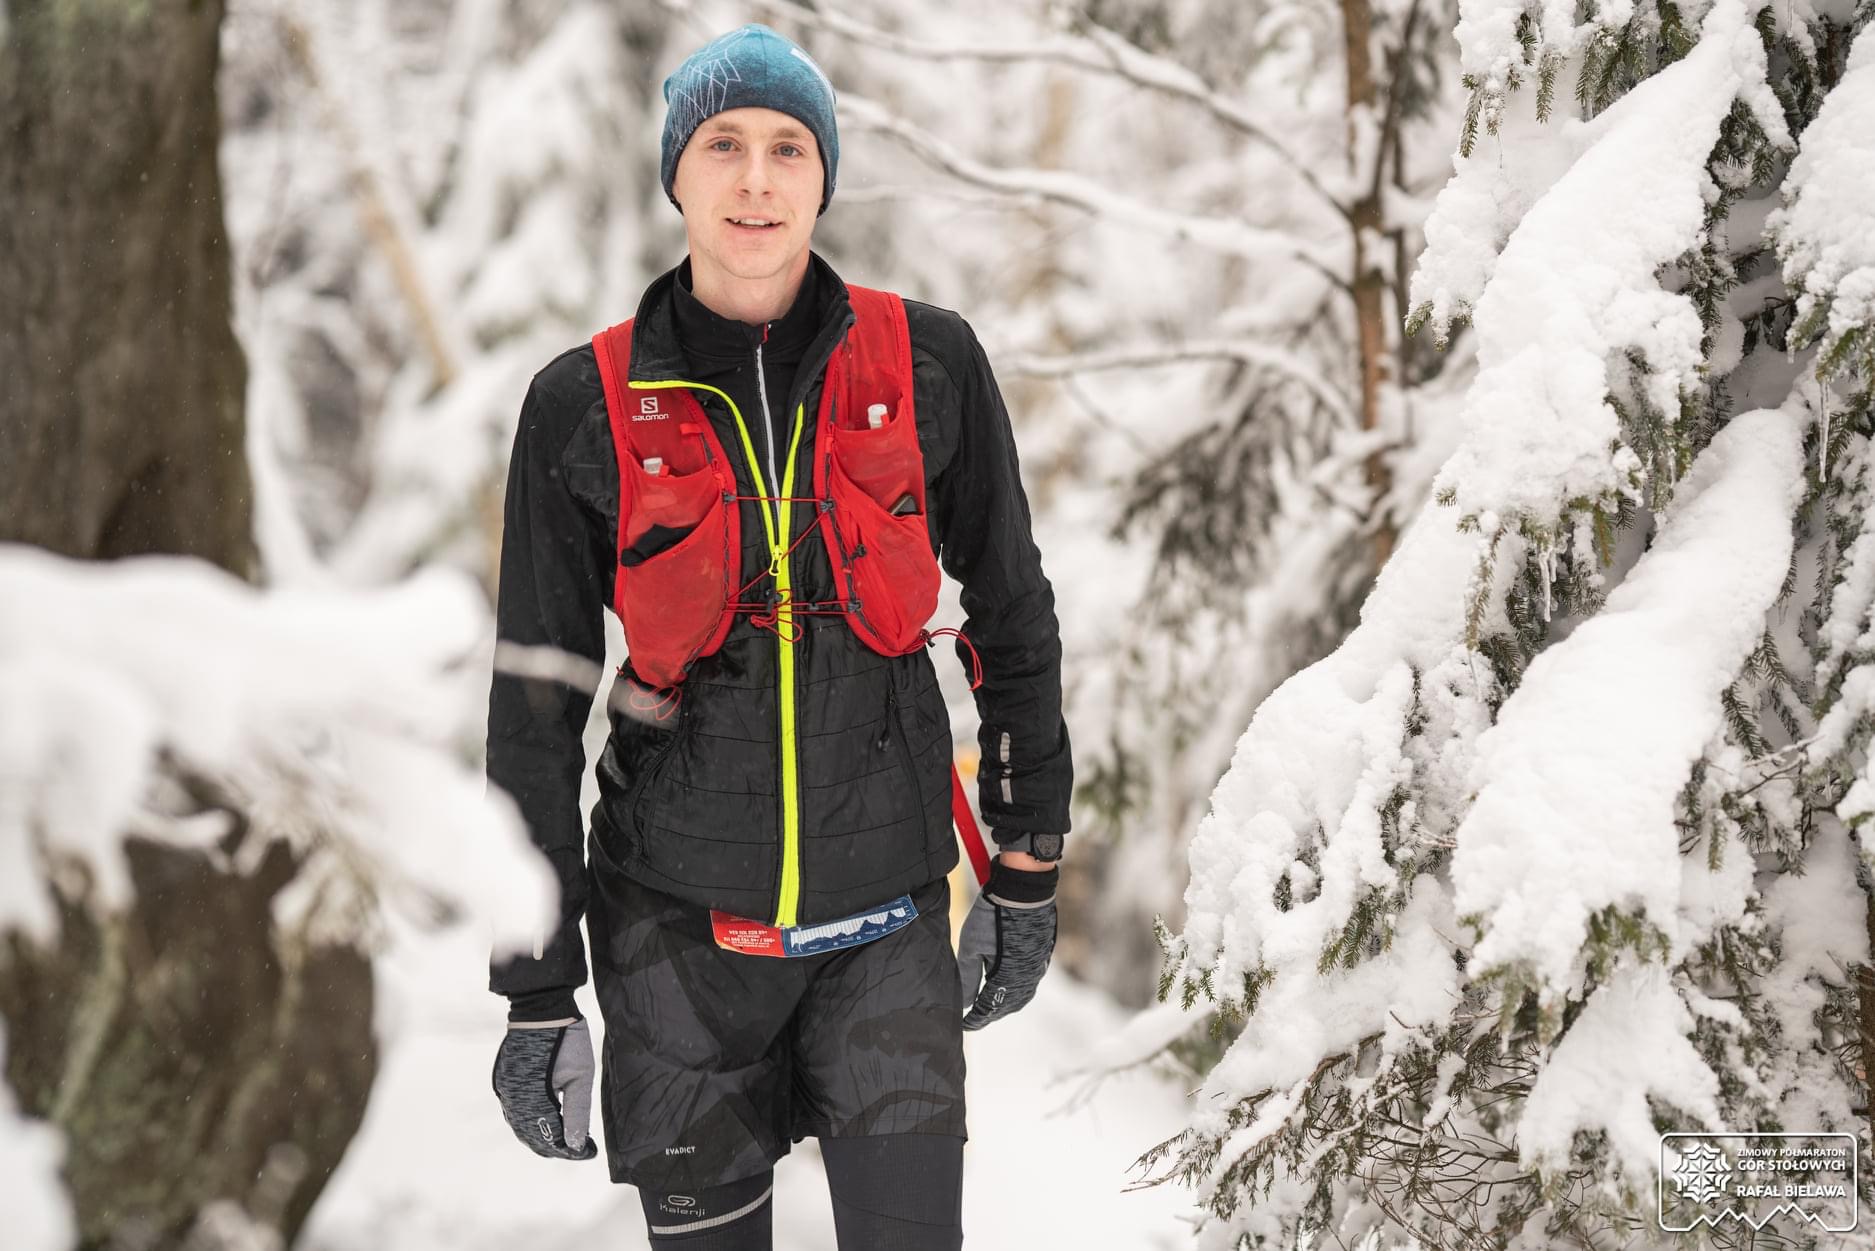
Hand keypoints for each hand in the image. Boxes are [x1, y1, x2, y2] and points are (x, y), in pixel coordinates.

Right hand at [492, 1017, 598, 1159]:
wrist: (543, 1008)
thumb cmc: (567, 1039)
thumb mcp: (581, 1075)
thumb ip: (577, 1112)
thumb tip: (575, 1145)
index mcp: (531, 1098)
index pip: (549, 1137)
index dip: (570, 1149)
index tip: (590, 1152)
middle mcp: (512, 1098)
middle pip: (532, 1136)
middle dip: (556, 1147)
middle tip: (581, 1148)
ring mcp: (504, 1090)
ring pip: (521, 1127)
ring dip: (542, 1137)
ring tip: (567, 1141)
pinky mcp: (503, 1082)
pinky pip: (515, 1113)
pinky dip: (531, 1123)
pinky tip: (547, 1124)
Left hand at [955, 857, 1058, 1029]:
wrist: (1023, 890)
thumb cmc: (993, 915)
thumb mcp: (972, 946)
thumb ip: (968, 978)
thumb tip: (966, 1003)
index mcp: (1008, 981)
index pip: (989, 1009)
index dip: (975, 1020)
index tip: (963, 1024)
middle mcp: (1027, 979)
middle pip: (1007, 1007)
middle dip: (990, 1013)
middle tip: (975, 1016)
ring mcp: (1038, 968)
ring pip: (1021, 995)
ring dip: (1005, 1002)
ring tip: (989, 1002)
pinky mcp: (1043, 956)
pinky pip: (1029, 981)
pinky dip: (1016, 988)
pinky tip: (1007, 982)